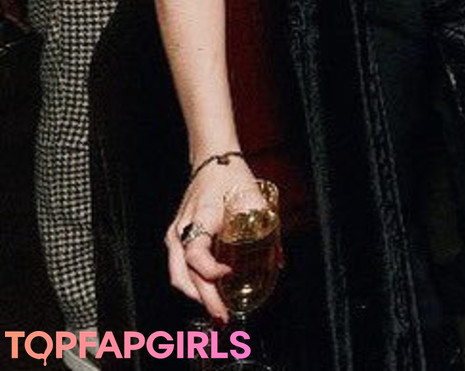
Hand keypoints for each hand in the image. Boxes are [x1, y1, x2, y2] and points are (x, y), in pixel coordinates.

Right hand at [166, 158, 257, 321]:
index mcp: (200, 218)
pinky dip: (191, 285)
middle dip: (204, 299)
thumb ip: (267, 229)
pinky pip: (178, 268)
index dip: (210, 270)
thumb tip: (278, 261)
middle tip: (223, 316)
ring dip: (196, 297)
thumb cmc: (231, 177)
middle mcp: (181, 230)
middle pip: (184, 274)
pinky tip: (207, 295)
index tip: (229, 274)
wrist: (211, 159)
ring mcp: (175, 235)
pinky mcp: (176, 238)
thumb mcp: (253, 198)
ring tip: (216, 312)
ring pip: (178, 275)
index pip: (196, 253)